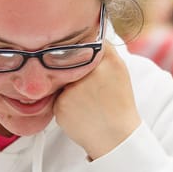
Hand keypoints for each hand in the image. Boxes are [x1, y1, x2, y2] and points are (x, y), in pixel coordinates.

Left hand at [53, 43, 140, 159]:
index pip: (86, 41)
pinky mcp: (61, 103)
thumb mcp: (117, 71)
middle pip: (68, 59)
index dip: (79, 48)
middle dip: (72, 70)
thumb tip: (81, 34)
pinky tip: (78, 110)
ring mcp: (75, 87)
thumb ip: (101, 52)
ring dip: (66, 87)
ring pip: (60, 78)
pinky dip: (63, 102)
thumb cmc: (117, 104)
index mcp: (110, 60)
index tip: (80, 56)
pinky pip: (55, 95)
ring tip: (85, 101)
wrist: (116, 137)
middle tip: (86, 86)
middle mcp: (92, 71)